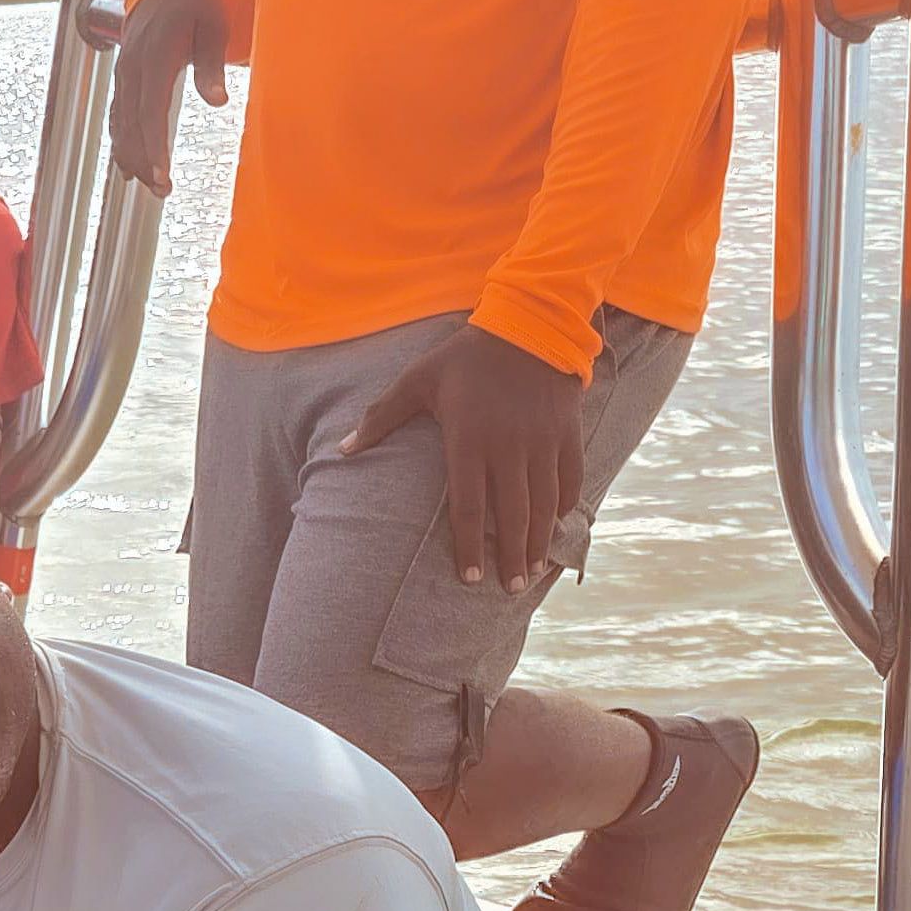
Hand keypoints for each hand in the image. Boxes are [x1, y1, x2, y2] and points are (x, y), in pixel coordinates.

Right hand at [108, 0, 229, 196]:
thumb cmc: (198, 7)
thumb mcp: (213, 28)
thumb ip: (212, 65)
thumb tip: (218, 101)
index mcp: (154, 53)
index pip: (150, 109)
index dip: (154, 145)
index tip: (162, 175)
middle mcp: (132, 66)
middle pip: (132, 123)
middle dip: (145, 160)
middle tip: (162, 191)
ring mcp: (124, 75)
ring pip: (121, 124)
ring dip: (134, 158)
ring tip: (152, 188)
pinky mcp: (123, 82)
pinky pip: (117, 117)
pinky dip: (122, 144)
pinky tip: (129, 171)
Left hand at [342, 323, 586, 595]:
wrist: (531, 320)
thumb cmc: (466, 356)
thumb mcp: (419, 379)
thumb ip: (381, 417)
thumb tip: (342, 452)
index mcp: (470, 441)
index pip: (469, 508)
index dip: (470, 548)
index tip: (469, 579)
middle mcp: (508, 447)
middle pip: (511, 516)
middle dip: (510, 558)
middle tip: (508, 590)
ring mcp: (541, 442)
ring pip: (542, 504)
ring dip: (538, 541)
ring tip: (531, 572)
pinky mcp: (566, 432)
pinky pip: (568, 477)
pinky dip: (563, 504)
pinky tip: (555, 524)